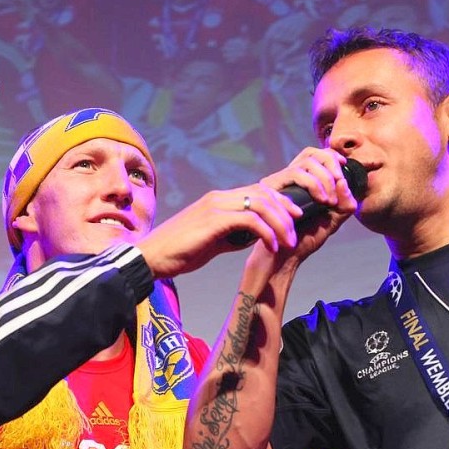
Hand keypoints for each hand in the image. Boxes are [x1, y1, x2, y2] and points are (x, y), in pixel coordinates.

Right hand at [137, 183, 301, 278]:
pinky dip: (266, 232)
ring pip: (260, 203)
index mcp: (218, 200)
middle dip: (286, 209)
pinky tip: (272, 246)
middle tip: (298, 228)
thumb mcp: (212, 241)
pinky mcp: (212, 220)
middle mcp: (218, 198)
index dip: (280, 201)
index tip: (296, 217)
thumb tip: (255, 236)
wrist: (150, 258)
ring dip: (280, 222)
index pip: (257, 191)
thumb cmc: (178, 252)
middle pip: (264, 192)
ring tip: (288, 241)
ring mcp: (215, 207)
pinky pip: (249, 220)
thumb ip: (233, 234)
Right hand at [259, 147, 357, 259]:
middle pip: (310, 153)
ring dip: (324, 178)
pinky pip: (294, 175)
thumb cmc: (298, 242)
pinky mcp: (270, 189)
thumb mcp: (328, 223)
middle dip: (330, 164)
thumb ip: (342, 207)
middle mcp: (287, 180)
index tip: (344, 167)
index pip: (314, 157)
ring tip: (329, 200)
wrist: (277, 259)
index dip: (331, 157)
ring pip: (305, 163)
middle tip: (339, 184)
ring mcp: (278, 183)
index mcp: (298, 185)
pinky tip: (321, 201)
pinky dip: (313, 185)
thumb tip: (347, 186)